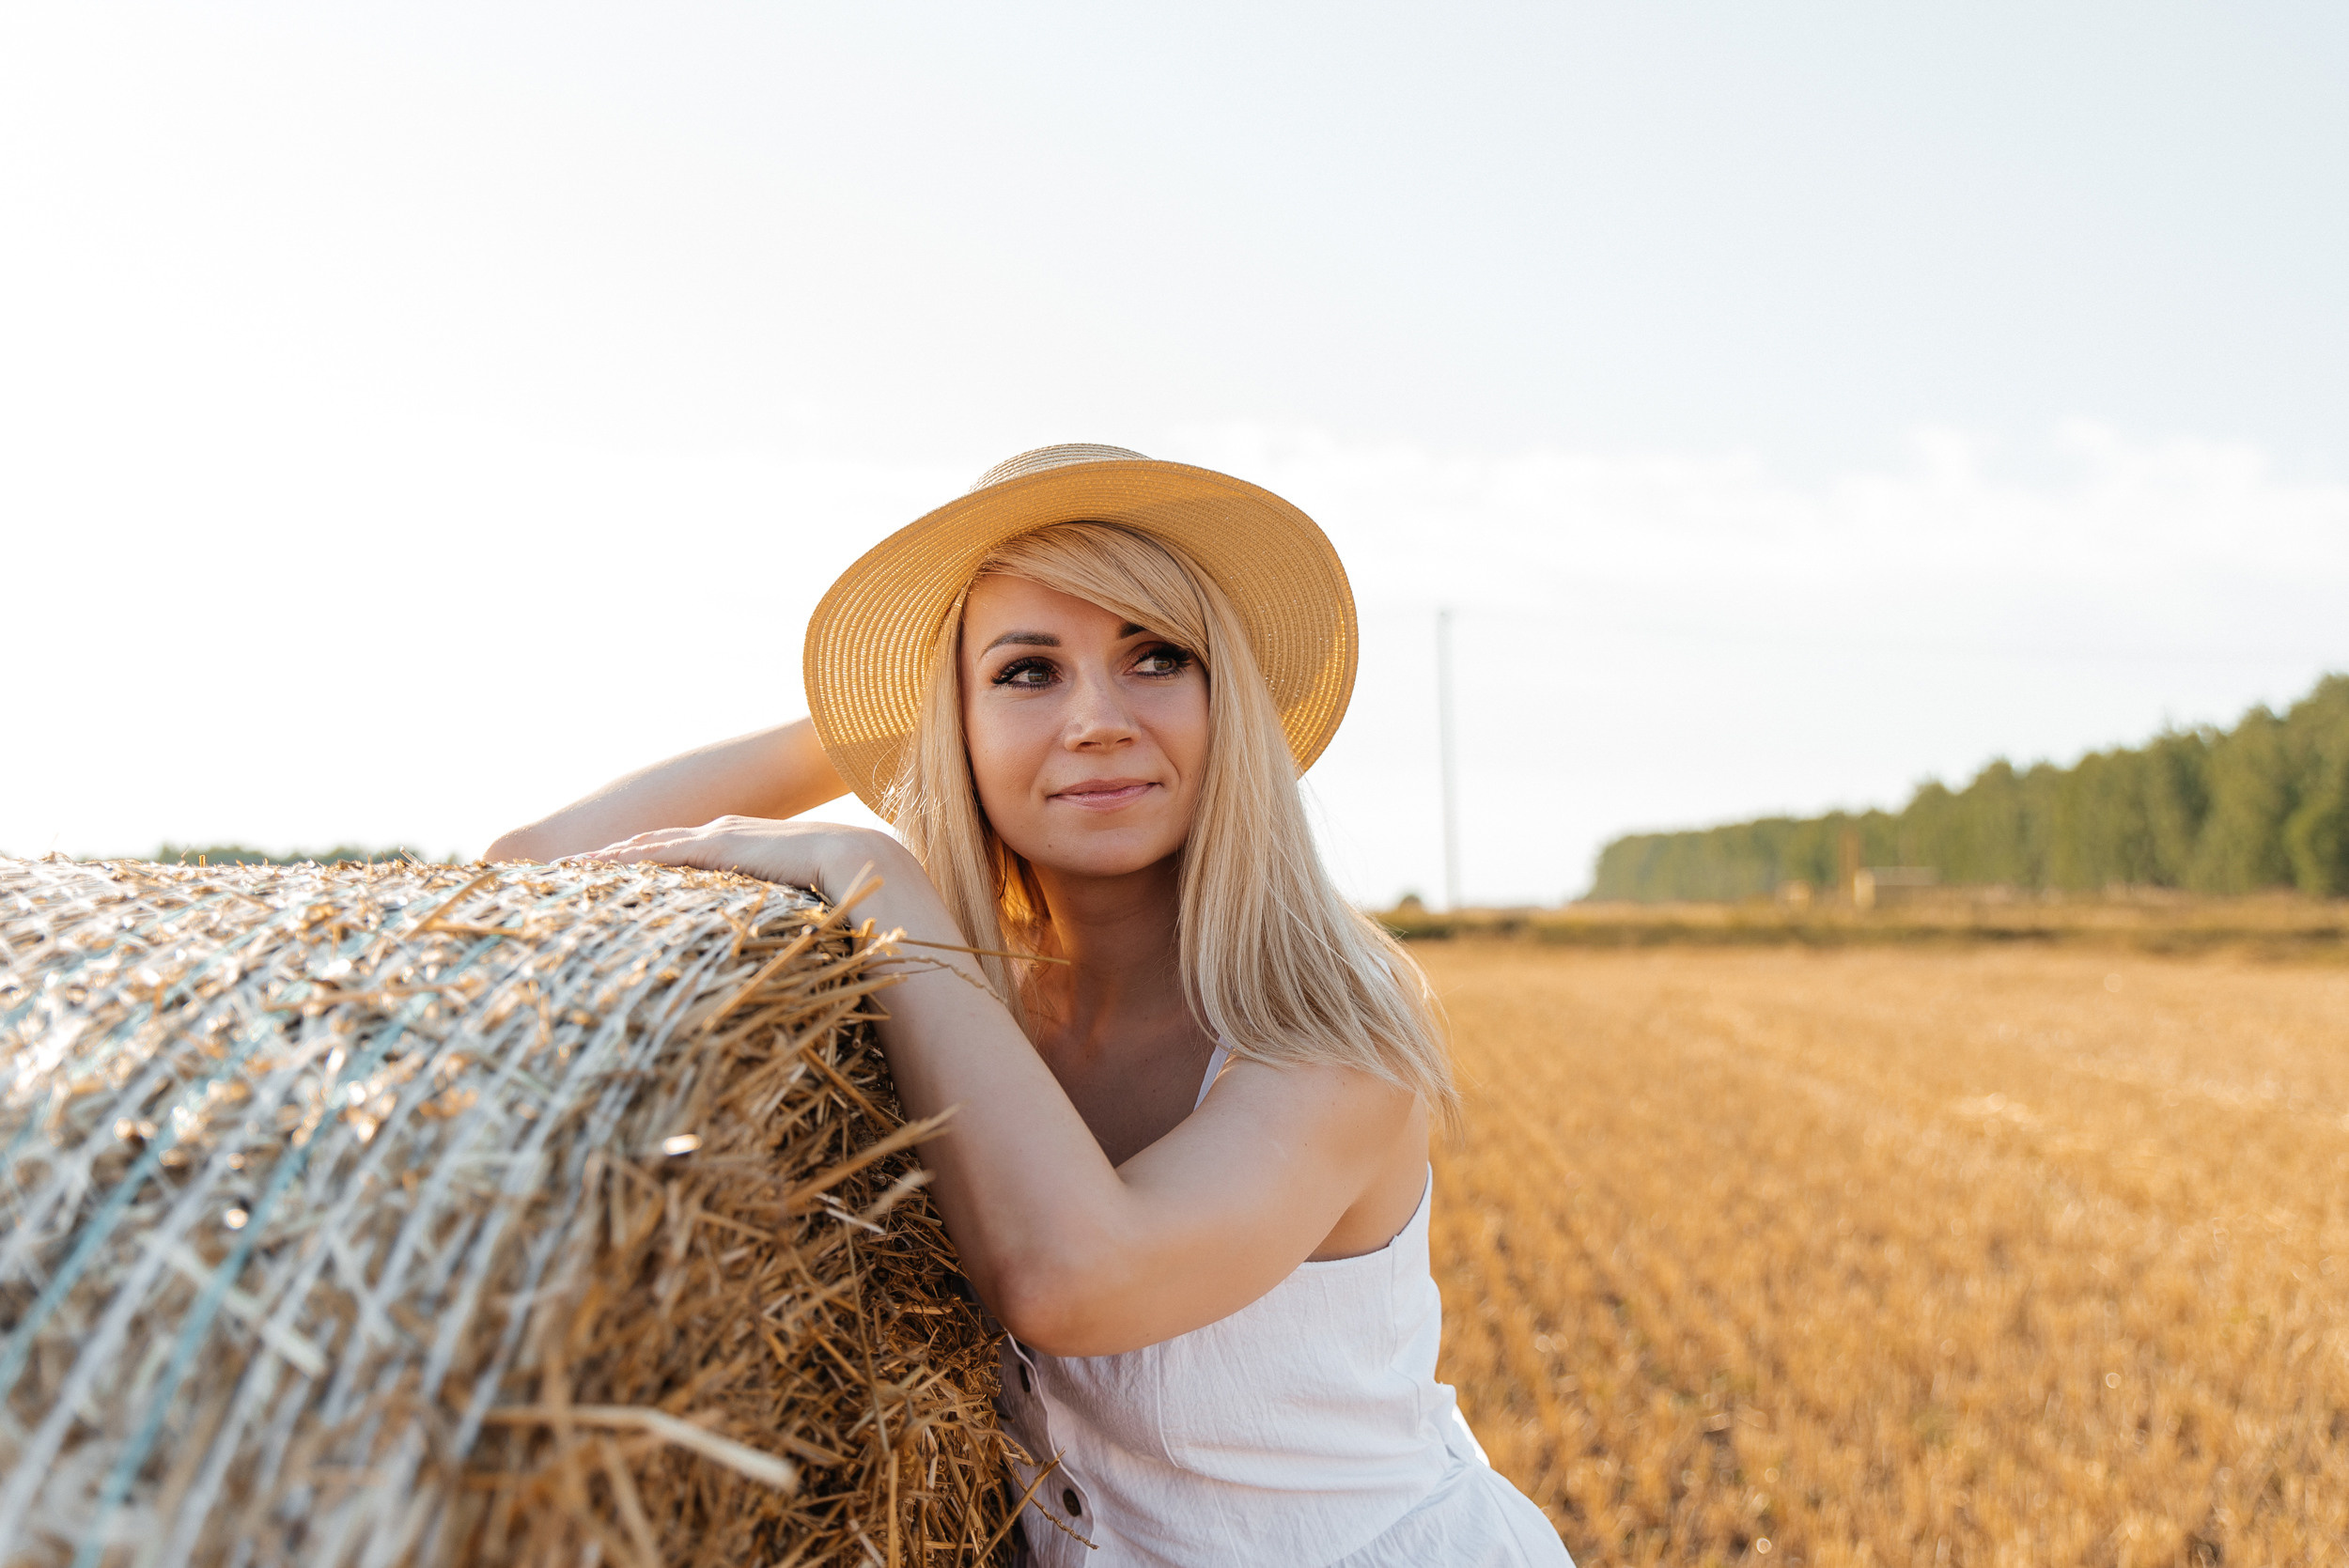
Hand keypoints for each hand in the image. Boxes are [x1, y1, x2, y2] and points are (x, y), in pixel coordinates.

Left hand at [573, 816, 905, 903]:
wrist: (863, 863)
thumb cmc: (836, 891)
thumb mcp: (791, 904)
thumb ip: (771, 918)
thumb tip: (770, 959)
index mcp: (735, 848)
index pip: (674, 854)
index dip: (637, 865)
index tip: (603, 882)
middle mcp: (719, 833)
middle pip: (649, 844)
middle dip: (607, 858)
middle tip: (563, 870)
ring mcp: (718, 835)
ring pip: (647, 844)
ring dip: (607, 857)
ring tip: (566, 868)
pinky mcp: (720, 844)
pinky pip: (661, 851)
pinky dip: (626, 859)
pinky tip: (596, 867)